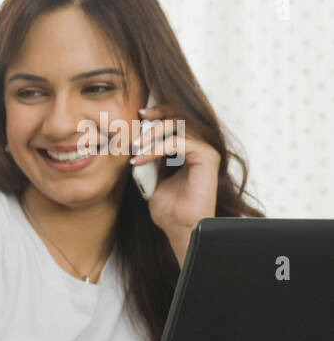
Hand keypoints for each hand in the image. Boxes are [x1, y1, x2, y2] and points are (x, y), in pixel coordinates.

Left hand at [129, 103, 219, 243]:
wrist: (179, 227)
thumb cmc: (168, 209)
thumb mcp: (151, 178)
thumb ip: (148, 158)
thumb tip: (134, 142)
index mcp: (189, 150)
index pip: (178, 120)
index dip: (160, 113)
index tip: (140, 116)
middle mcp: (200, 147)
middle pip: (181, 116)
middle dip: (158, 115)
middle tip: (139, 120)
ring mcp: (205, 151)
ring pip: (180, 125)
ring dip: (153, 133)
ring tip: (136, 147)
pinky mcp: (207, 158)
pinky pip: (179, 142)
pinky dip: (157, 148)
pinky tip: (141, 158)